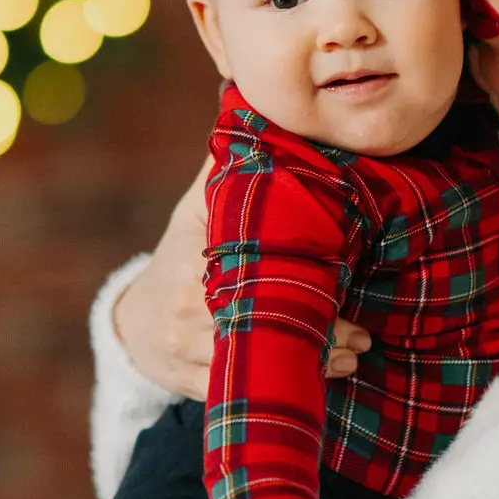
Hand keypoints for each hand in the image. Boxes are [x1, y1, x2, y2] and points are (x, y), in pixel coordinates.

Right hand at [112, 162, 371, 395]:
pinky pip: (243, 385)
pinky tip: (326, 376)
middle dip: (323, 328)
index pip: (259, 265)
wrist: (133, 320)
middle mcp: (186, 301)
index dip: (310, 275)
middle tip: (364, 333)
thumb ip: (228, 171)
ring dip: (316, 361)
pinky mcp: (190, 380)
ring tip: (355, 353)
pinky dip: (290, 382)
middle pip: (265, 316)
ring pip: (259, 355)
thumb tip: (256, 113)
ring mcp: (185, 345)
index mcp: (194, 254)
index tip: (350, 278)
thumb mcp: (196, 209)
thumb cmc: (180, 254)